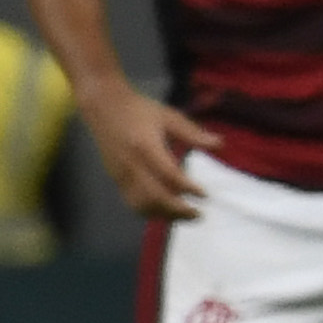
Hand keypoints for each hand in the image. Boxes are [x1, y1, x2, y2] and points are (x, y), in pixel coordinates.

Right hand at [85, 89, 216, 219]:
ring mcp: (121, 174)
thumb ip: (192, 132)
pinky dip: (151, 212)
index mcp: (145, 146)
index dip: (187, 187)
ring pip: (142, 204)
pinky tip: (167, 212)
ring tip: (187, 216)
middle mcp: (131, 164)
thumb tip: (220, 144)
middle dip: (178, 209)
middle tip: (200, 214)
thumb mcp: (168, 116)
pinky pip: (132, 202)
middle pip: (154, 196)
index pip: (168, 174)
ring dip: (165, 215)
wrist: (103, 107)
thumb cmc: (138, 109)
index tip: (205, 195)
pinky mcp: (116, 179)